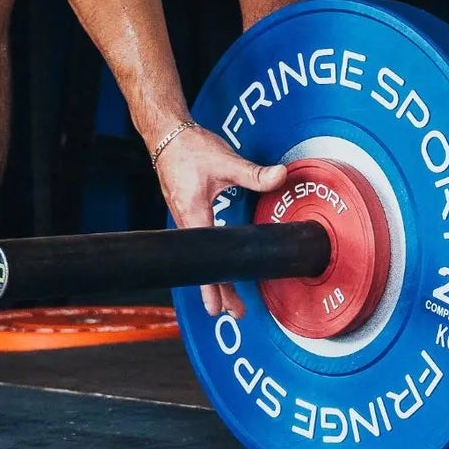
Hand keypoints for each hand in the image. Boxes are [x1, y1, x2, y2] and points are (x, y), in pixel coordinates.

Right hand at [154, 126, 287, 317]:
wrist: (167, 135)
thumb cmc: (191, 149)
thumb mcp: (226, 162)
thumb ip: (254, 173)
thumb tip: (280, 176)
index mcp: (194, 214)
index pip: (205, 260)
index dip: (215, 285)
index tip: (222, 306)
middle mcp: (185, 221)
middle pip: (200, 267)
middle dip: (216, 291)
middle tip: (232, 312)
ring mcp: (183, 218)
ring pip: (197, 257)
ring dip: (211, 278)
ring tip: (226, 298)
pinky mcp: (186, 211)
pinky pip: (195, 245)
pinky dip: (205, 261)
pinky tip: (215, 265)